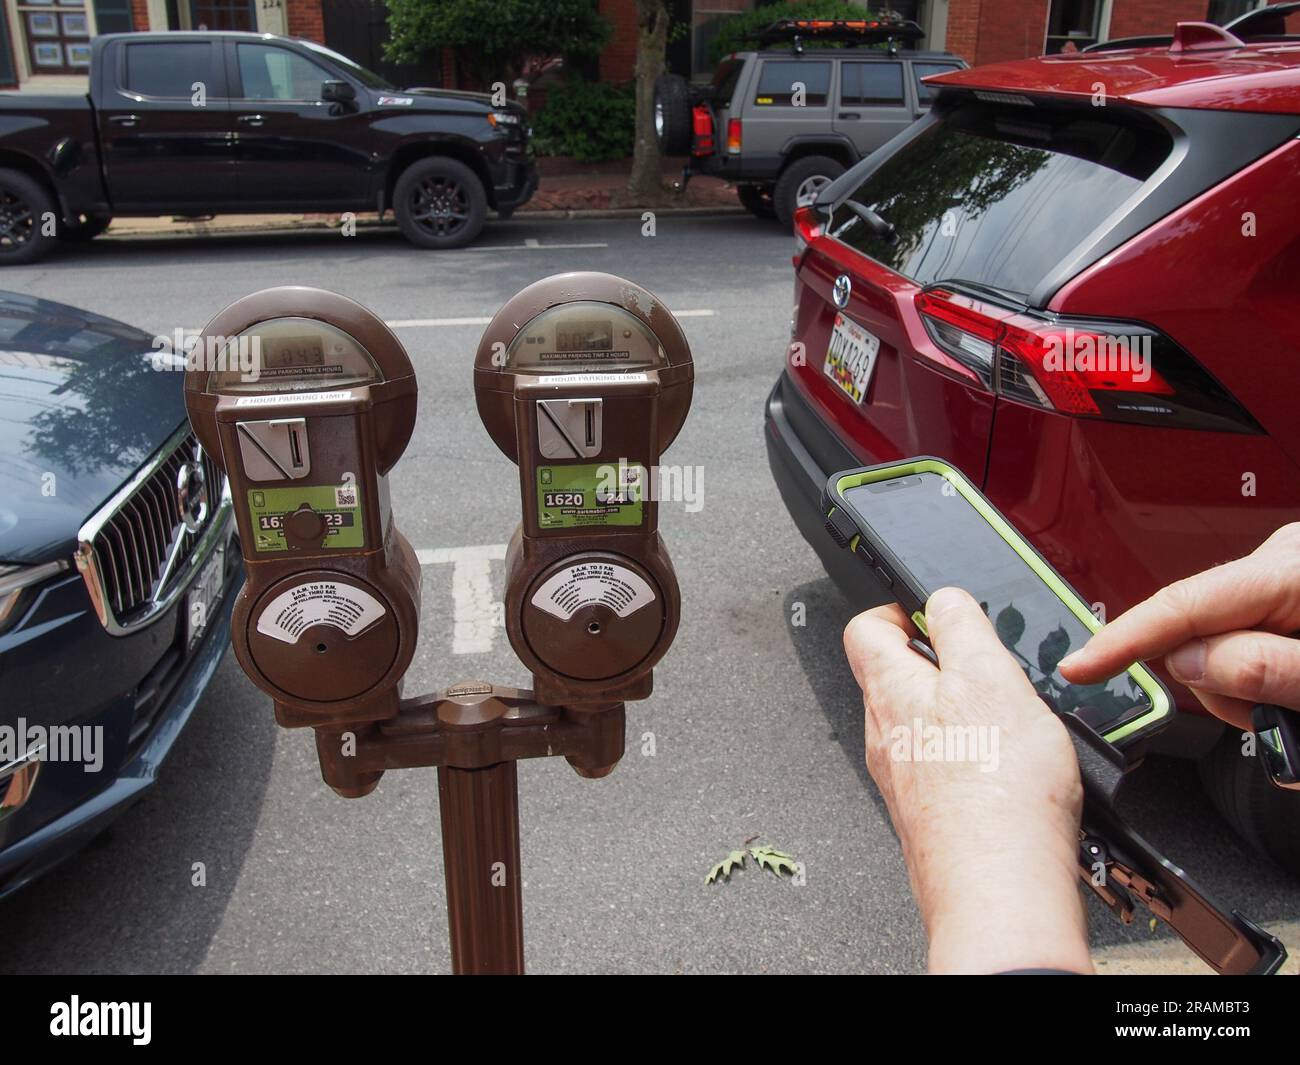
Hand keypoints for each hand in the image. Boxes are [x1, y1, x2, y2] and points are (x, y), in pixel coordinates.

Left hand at [843, 586, 1089, 973]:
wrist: (1000, 892)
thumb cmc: (994, 796)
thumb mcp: (989, 679)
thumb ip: (961, 628)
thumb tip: (943, 596)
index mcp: (891, 691)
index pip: (865, 629)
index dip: (897, 609)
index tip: (933, 611)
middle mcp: (885, 735)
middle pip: (893, 676)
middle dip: (937, 661)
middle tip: (983, 665)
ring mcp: (904, 778)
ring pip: (919, 723)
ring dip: (956, 709)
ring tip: (1002, 717)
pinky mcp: (929, 814)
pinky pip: (940, 767)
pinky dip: (968, 755)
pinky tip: (1005, 768)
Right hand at [1059, 523, 1299, 731]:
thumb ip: (1265, 667)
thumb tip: (1187, 662)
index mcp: (1288, 570)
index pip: (1180, 605)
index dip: (1122, 639)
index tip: (1078, 668)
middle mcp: (1274, 565)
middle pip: (1194, 634)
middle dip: (1219, 685)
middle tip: (1279, 711)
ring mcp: (1274, 582)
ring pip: (1212, 649)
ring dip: (1241, 690)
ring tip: (1291, 705)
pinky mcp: (1276, 603)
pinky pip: (1233, 649)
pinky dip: (1252, 681)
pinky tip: (1287, 689)